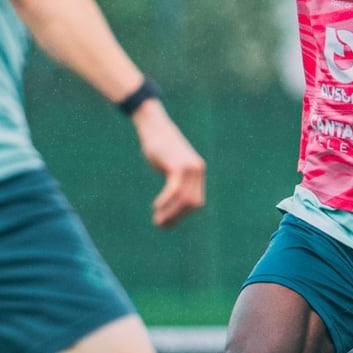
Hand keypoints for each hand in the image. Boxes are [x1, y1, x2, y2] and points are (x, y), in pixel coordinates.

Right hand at [131, 100, 205, 227]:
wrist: (154, 127)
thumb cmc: (160, 148)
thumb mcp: (170, 166)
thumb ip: (175, 180)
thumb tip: (171, 199)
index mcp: (198, 173)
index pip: (196, 202)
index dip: (183, 215)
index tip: (168, 222)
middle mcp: (198, 171)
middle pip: (193, 203)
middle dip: (177, 217)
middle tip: (160, 225)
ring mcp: (190, 168)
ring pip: (185, 199)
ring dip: (171, 213)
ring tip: (157, 221)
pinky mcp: (178, 166)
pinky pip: (175, 189)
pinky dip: (166, 201)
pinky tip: (156, 207)